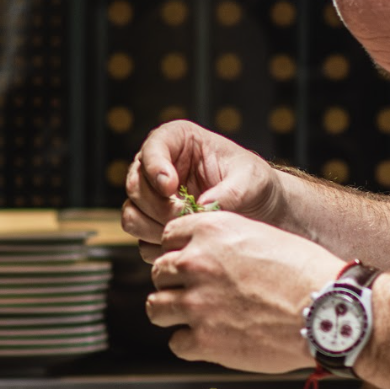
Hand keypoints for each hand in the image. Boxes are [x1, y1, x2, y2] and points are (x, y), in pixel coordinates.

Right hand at [123, 121, 285, 261]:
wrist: (258, 209)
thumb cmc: (253, 183)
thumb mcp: (250, 179)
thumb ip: (230, 190)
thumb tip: (204, 206)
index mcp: (176, 141)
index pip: (151, 149)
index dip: (156, 169)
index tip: (171, 187)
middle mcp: (156, 168)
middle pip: (134, 186)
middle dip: (159, 205)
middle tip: (186, 214)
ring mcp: (151, 200)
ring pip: (131, 216)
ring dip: (155, 228)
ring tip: (186, 229)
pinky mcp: (154, 226)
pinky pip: (142, 241)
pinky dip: (160, 247)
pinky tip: (185, 243)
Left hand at [147, 212, 346, 371]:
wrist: (325, 310)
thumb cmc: (305, 272)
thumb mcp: (262, 236)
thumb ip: (226, 242)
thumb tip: (210, 254)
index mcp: (210, 230)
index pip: (168, 237)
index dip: (179, 252)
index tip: (188, 264)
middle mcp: (196, 263)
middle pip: (159, 272)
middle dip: (174, 283)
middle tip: (195, 293)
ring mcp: (196, 303)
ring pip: (156, 308)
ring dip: (172, 312)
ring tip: (195, 318)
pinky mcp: (204, 340)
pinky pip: (176, 343)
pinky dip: (190, 344)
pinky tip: (211, 339)